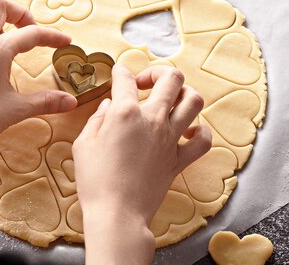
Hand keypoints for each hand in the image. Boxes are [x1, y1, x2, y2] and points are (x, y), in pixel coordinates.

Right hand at [73, 65, 211, 264]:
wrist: (117, 215)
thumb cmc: (95, 182)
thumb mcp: (84, 144)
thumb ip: (97, 119)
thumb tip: (109, 105)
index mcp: (125, 113)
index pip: (125, 78)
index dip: (120, 72)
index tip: (119, 74)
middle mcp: (152, 120)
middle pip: (172, 78)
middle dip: (159, 72)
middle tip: (146, 84)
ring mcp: (170, 138)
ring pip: (194, 100)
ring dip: (184, 94)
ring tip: (170, 101)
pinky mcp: (180, 159)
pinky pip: (204, 140)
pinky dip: (201, 132)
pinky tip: (189, 132)